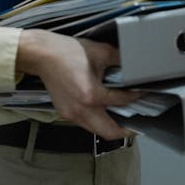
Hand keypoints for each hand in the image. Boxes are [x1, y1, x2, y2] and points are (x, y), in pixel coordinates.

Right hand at [16, 29, 139, 139]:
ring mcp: (72, 114)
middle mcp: (82, 110)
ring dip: (109, 126)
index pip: (121, 101)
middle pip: (109, 132)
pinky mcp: (65, 113)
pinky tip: (101, 109)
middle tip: (135, 122)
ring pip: (96, 130)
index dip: (136, 97)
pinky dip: (96, 120)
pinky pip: (85, 124)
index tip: (143, 93)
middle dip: (125, 130)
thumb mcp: (99, 51)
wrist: (42, 54)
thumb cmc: (67, 52)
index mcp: (92, 95)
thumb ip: (119, 59)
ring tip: (120, 116)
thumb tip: (132, 63)